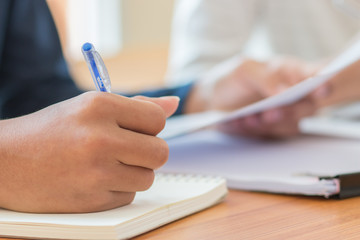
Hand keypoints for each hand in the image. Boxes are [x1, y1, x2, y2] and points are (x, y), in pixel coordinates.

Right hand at [0, 92, 178, 212]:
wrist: (6, 162)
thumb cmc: (52, 130)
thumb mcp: (91, 106)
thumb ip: (136, 106)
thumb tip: (173, 104)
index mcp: (100, 106)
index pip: (158, 119)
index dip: (150, 125)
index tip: (137, 129)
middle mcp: (100, 138)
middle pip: (160, 152)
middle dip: (148, 152)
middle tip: (126, 148)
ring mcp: (96, 173)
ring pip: (148, 177)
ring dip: (133, 172)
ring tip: (106, 163)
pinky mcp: (92, 200)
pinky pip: (129, 195)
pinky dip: (117, 189)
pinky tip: (94, 179)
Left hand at [185, 57, 322, 137]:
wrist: (212, 100)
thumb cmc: (232, 79)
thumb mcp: (244, 70)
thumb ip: (265, 77)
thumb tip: (285, 89)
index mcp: (290, 72)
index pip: (314, 77)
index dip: (322, 84)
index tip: (318, 90)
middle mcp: (293, 94)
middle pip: (307, 107)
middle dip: (288, 112)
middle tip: (269, 112)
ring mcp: (284, 114)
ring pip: (290, 124)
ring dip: (267, 124)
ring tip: (246, 118)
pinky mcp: (273, 130)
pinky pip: (272, 135)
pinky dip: (255, 130)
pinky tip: (239, 123)